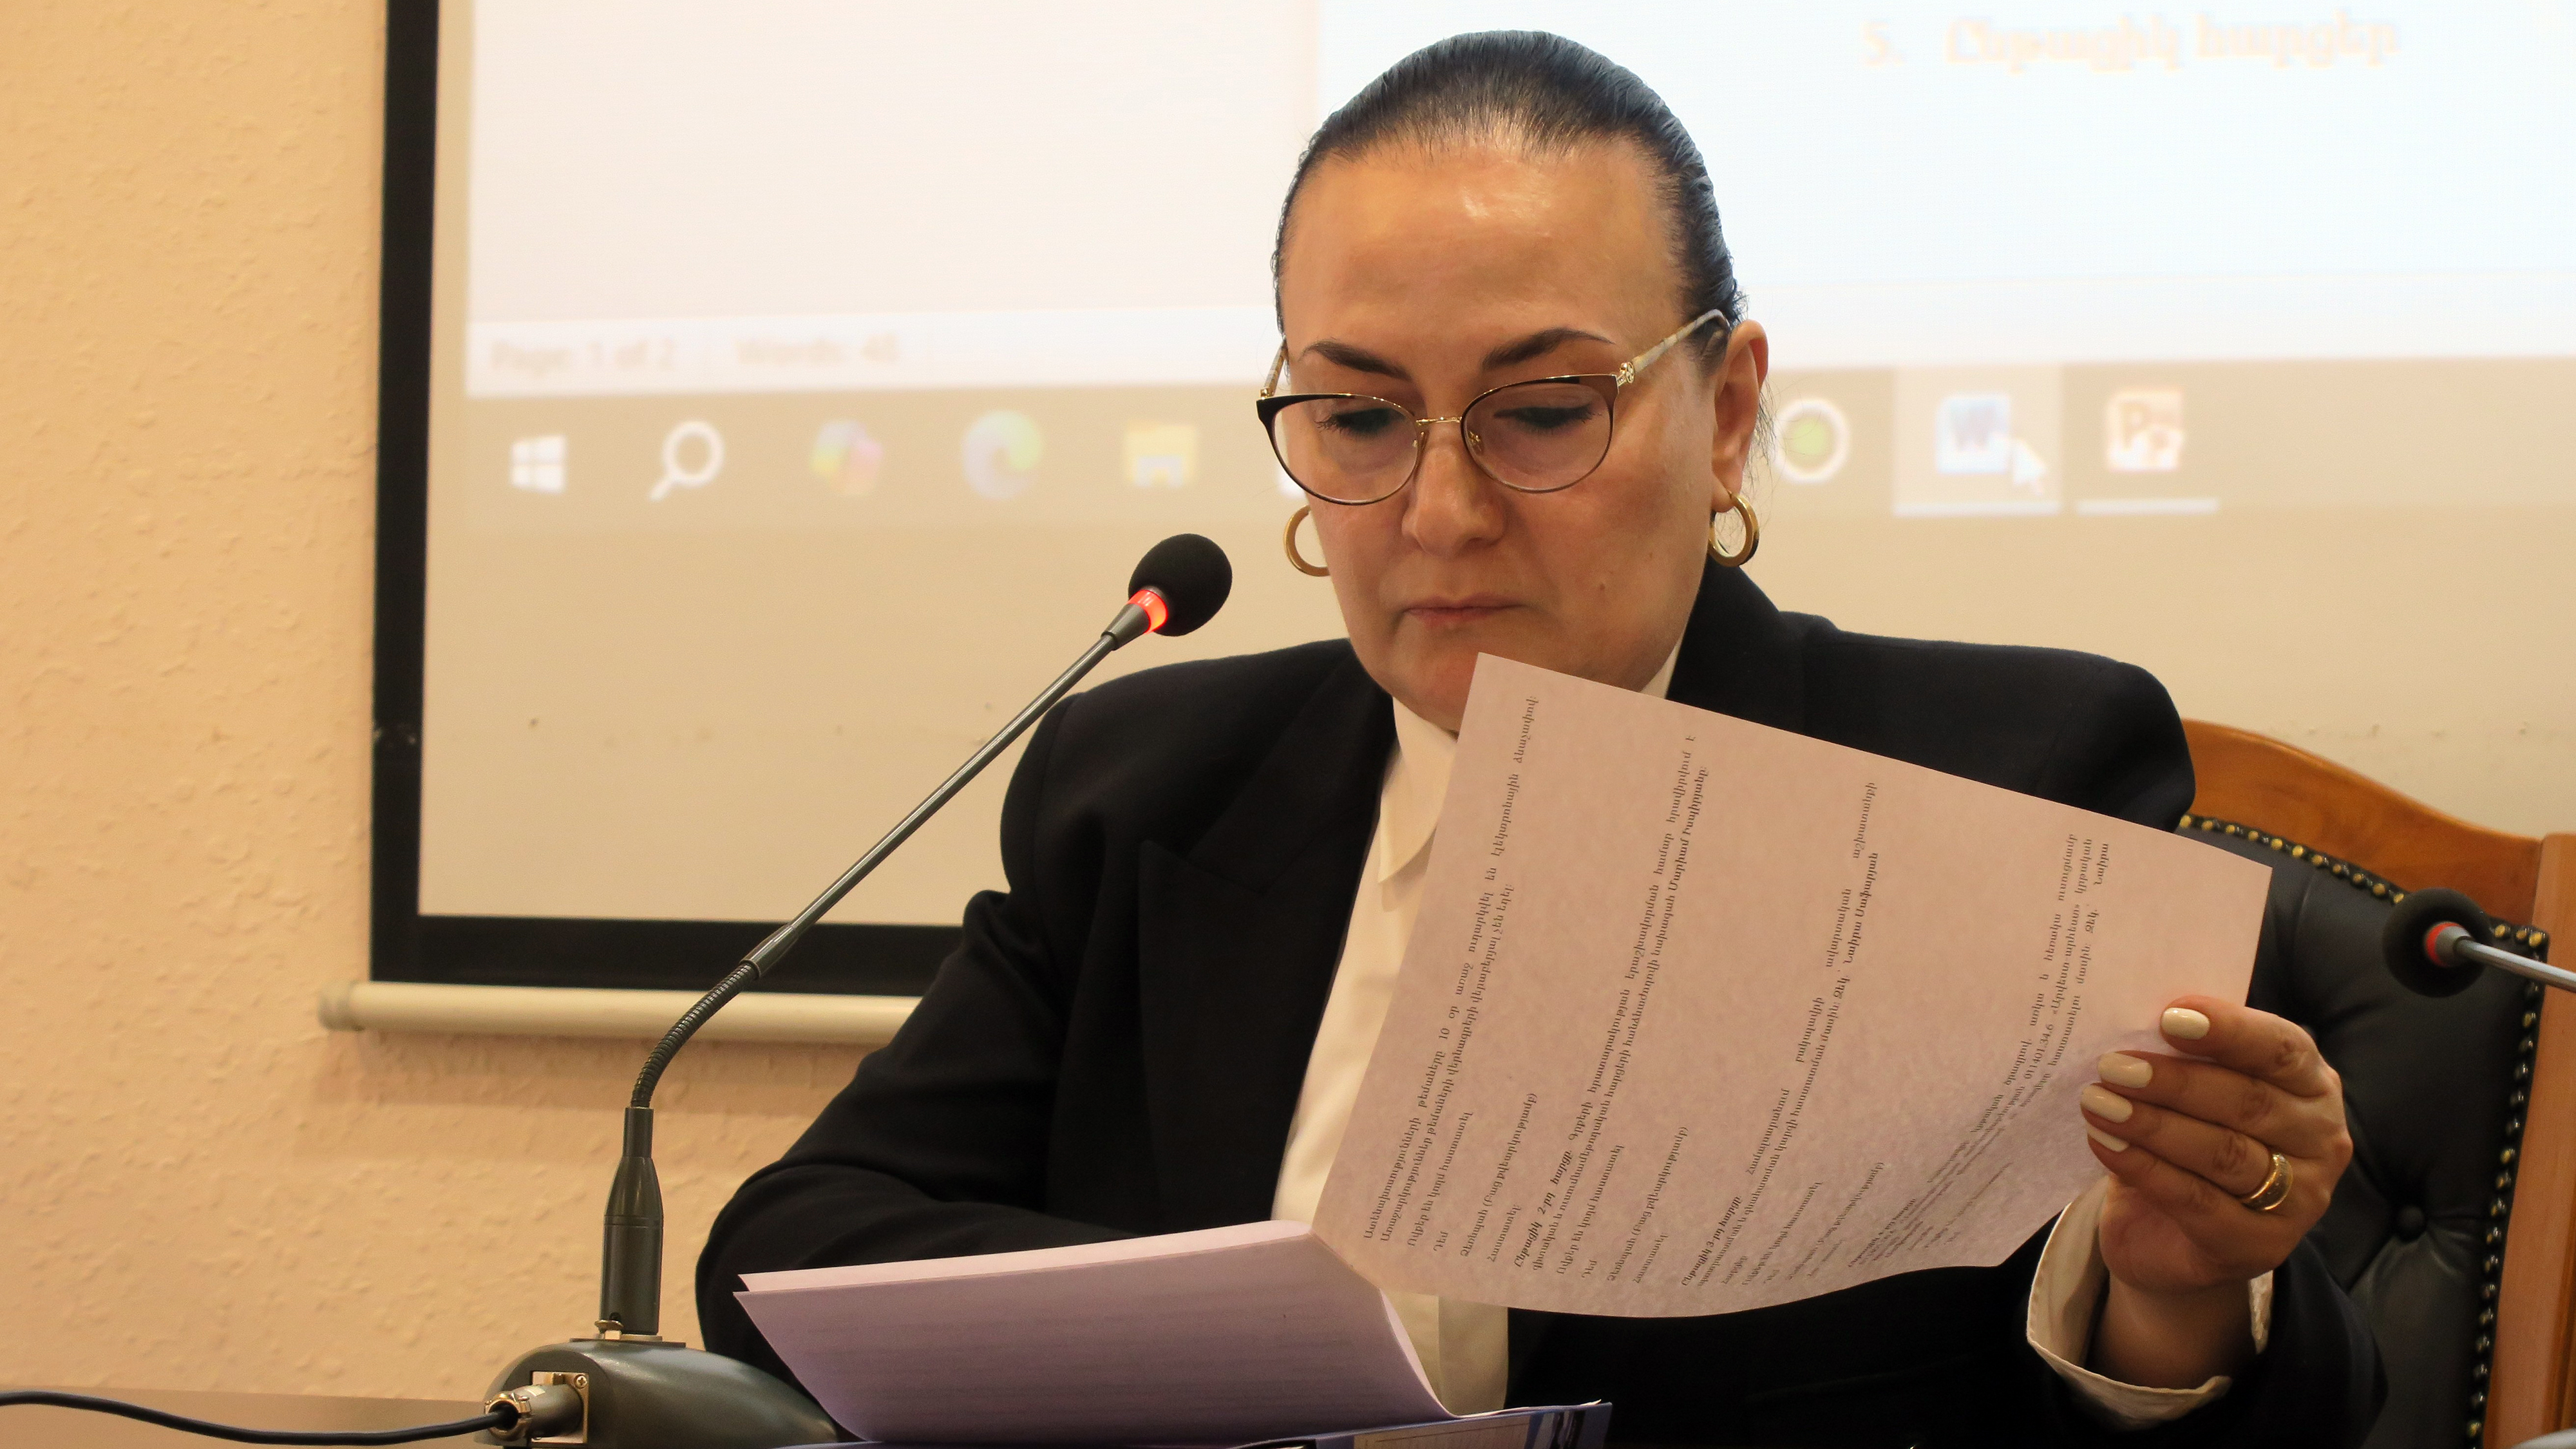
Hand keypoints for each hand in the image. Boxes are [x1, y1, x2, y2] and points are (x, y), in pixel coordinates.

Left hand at [2077, 995, 2351, 1386]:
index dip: (2230, 1030)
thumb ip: (2180, 1055)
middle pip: (2250, 1102)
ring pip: (2224, 1153)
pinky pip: (2196, 1201)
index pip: (2283, 1049)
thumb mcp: (2192, 1091)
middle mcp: (2320, 1140)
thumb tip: (2130, 1017)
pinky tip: (2103, 1142)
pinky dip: (2144, 1168)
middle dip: (2176, 1082)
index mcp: (2311, 1084)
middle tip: (2114, 1065)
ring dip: (2153, 1124)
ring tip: (2098, 1102)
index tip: (2169, 1016)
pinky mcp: (2260, 1245)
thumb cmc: (2186, 1138)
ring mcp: (2300, 1199)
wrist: (2171, 1234)